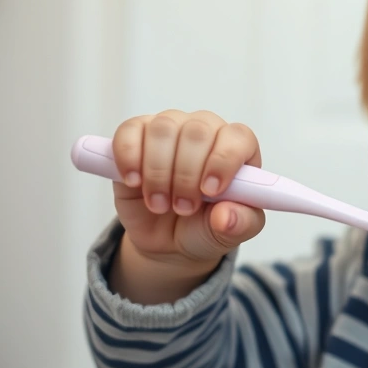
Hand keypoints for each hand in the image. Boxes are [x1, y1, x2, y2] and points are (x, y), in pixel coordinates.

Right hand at [109, 110, 266, 277]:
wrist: (168, 239)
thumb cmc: (206, 226)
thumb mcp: (229, 234)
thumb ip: (239, 225)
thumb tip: (226, 217)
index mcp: (238, 149)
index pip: (237, 137)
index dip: (223, 160)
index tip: (210, 191)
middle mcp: (206, 131)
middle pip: (198, 131)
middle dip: (187, 175)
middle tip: (183, 209)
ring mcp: (171, 129)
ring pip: (163, 129)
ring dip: (158, 172)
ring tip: (159, 204)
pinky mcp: (136, 136)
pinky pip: (129, 130)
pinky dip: (129, 157)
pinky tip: (134, 182)